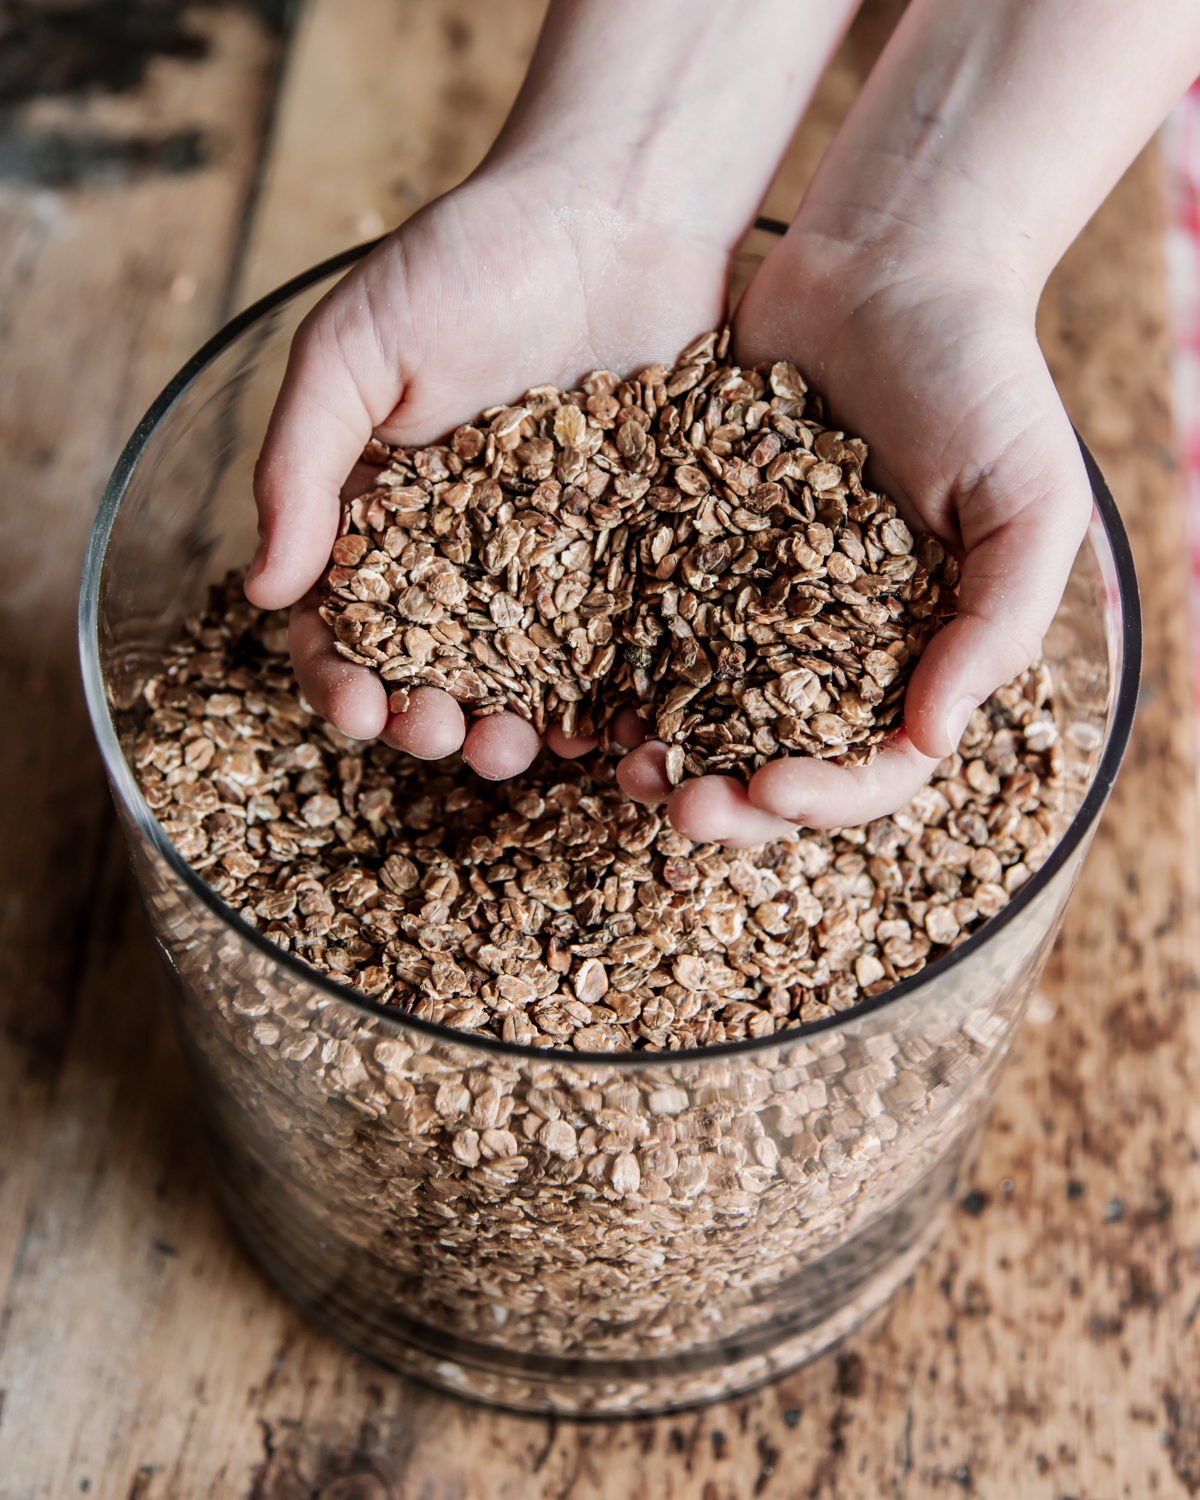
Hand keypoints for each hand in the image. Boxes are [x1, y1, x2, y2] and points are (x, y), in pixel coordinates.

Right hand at [247, 165, 730, 775]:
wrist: (615, 209)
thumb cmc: (467, 262)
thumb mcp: (354, 351)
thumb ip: (300, 467)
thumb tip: (263, 593)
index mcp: (381, 513)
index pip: (345, 620)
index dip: (342, 677)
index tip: (359, 709)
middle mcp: (463, 551)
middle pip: (435, 667)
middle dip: (428, 718)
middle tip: (440, 736)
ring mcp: (554, 559)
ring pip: (526, 676)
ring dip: (513, 728)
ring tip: (519, 751)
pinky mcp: (634, 551)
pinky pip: (619, 644)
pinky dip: (609, 697)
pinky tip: (607, 728)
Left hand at [615, 237, 1092, 845]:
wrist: (888, 264)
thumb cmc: (982, 376)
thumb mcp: (1028, 498)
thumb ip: (997, 622)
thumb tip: (931, 740)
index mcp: (916, 653)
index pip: (873, 765)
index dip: (825, 796)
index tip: (772, 791)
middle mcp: (830, 645)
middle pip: (775, 759)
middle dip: (727, 800)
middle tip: (674, 808)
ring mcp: (754, 603)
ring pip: (701, 710)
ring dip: (662, 752)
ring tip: (614, 763)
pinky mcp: (690, 551)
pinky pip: (648, 625)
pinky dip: (617, 666)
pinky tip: (580, 691)